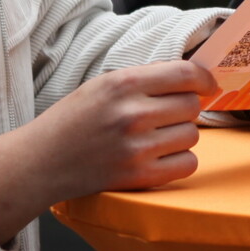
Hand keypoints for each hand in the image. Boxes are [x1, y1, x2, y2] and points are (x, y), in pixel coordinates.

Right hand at [0, 57, 213, 240]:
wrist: (42, 161)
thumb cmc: (73, 119)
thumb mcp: (103, 85)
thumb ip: (145, 79)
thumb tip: (192, 76)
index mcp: (123, 84)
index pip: (185, 74)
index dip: (204, 79)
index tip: (207, 85)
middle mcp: (132, 114)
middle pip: (192, 105)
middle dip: (185, 108)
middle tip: (166, 114)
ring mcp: (137, 148)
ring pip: (192, 134)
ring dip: (181, 134)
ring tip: (156, 136)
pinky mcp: (139, 177)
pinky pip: (188, 164)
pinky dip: (180, 160)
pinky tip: (161, 156)